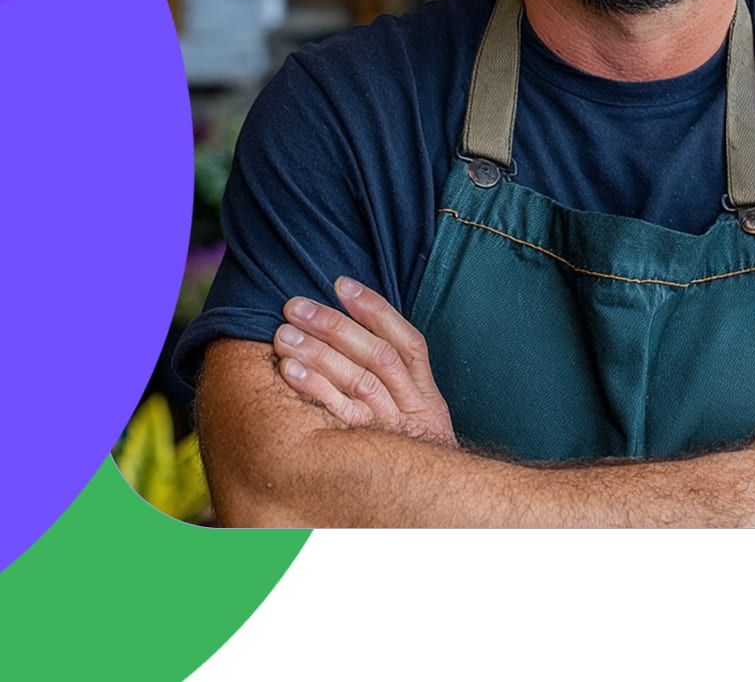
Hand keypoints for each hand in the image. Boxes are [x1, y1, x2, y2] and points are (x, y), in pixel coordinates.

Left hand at [273, 277, 456, 446]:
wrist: (427, 515)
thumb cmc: (411, 462)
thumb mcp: (418, 423)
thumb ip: (397, 383)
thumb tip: (355, 331)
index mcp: (427, 398)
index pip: (407, 343)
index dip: (374, 309)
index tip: (341, 283)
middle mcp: (414, 412)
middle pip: (375, 357)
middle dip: (333, 325)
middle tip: (294, 306)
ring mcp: (390, 434)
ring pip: (358, 381)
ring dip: (318, 352)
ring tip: (283, 334)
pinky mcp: (365, 456)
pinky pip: (340, 417)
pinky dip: (315, 389)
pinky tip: (289, 371)